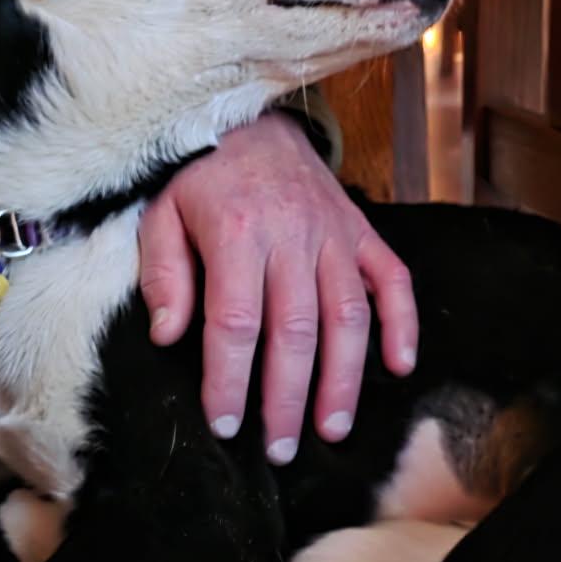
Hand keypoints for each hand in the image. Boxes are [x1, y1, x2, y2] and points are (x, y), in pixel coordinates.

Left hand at [138, 111, 417, 463]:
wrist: (247, 112)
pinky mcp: (360, 229)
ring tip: (332, 429)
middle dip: (288, 397)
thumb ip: (162, 274)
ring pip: (347, 315)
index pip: (236, 321)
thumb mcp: (159, 212)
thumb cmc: (196, 171)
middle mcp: (291, 235)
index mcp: (235, 232)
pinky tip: (400, 366)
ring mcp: (333, 232)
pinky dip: (402, 323)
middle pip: (295, 330)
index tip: (226, 423)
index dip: (231, 378)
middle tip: (280, 449)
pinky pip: (392, 278)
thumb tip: (169, 336)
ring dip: (343, 378)